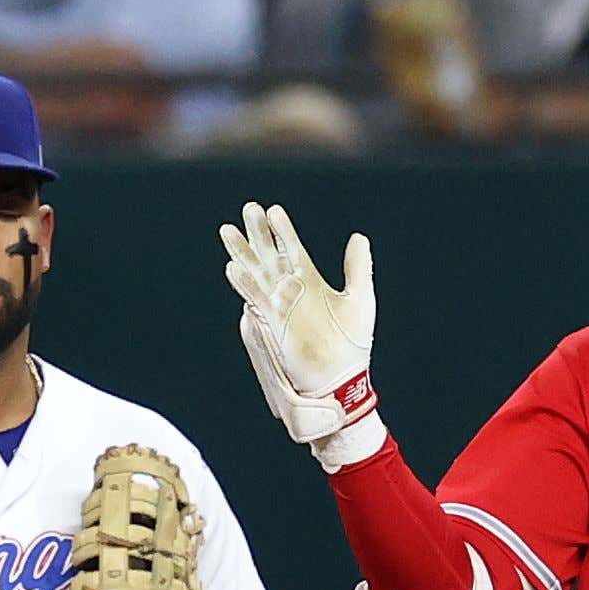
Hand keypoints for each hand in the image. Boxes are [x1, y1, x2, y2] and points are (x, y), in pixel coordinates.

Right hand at [219, 202, 383, 469]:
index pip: (292, 249)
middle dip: (257, 234)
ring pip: (257, 274)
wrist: (342, 380)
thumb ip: (357, 268)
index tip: (272, 210)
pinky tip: (234, 267)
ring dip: (243, 253)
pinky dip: (245, 285)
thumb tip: (358, 237)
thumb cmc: (352, 344)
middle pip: (269, 256)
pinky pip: (256, 301)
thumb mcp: (360, 299)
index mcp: (309, 282)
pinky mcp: (273, 324)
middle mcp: (290, 291)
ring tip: (228, 230)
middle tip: (247, 209)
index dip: (282, 231)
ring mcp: (279, 307)